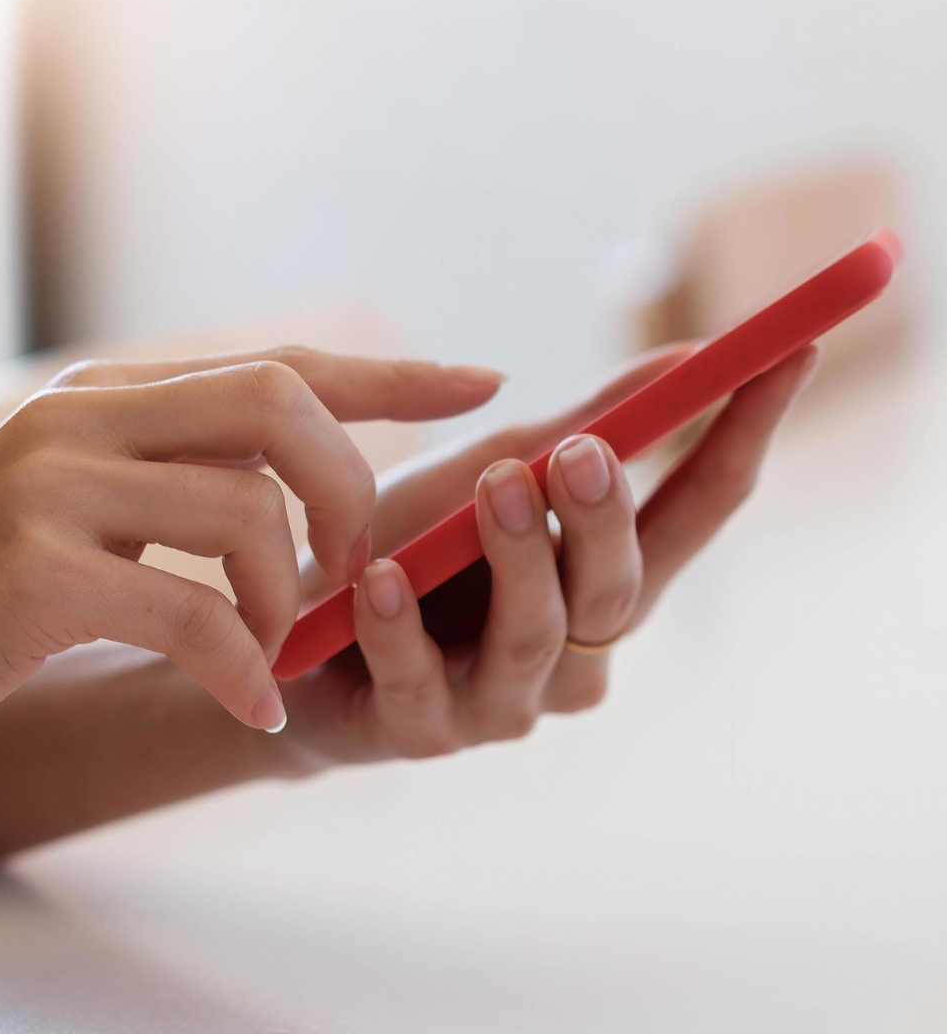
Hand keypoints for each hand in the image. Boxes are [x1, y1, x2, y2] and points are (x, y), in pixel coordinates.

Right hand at [0, 347, 502, 766]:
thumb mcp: (89, 514)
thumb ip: (181, 486)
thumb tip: (294, 506)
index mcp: (114, 400)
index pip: (283, 365)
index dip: (392, 377)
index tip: (482, 382)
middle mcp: (87, 417)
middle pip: (282, 405)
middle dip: (349, 490)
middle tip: (349, 569)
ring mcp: (56, 484)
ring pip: (246, 510)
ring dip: (284, 598)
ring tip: (267, 650)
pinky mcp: (35, 570)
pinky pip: (191, 611)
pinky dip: (241, 665)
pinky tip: (251, 701)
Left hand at [276, 345, 819, 766]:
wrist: (300, 631)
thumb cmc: (408, 542)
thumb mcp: (490, 471)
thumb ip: (582, 427)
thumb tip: (687, 355)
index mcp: (600, 581)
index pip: (693, 510)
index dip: (742, 437)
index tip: (786, 357)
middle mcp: (572, 650)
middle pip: (620, 587)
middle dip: (607, 518)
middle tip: (584, 451)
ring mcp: (503, 700)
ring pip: (537, 635)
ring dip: (519, 559)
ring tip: (495, 486)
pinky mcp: (421, 731)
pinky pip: (421, 678)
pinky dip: (399, 624)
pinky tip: (378, 578)